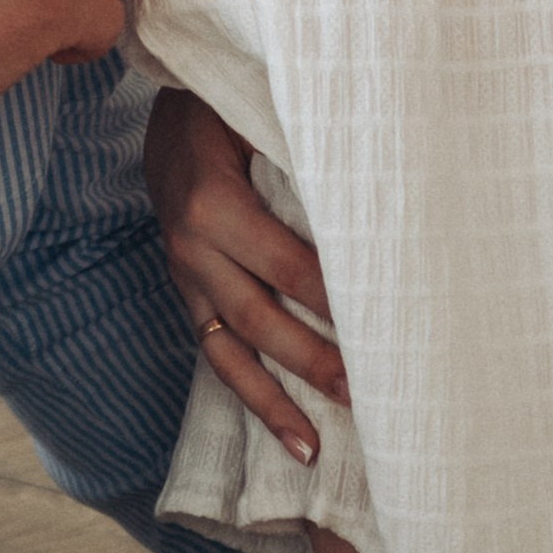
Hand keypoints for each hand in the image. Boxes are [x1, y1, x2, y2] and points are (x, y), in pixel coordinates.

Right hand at [144, 86, 346, 465]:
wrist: (167, 109)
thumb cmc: (229, 103)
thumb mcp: (261, 112)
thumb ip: (306, 153)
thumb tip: (379, 194)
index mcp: (213, 202)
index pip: (285, 262)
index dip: (333, 297)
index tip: (384, 321)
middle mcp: (192, 247)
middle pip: (259, 317)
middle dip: (312, 360)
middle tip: (364, 394)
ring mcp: (185, 275)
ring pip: (228, 350)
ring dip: (273, 401)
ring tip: (312, 449)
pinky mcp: (188, 291)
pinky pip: (214, 350)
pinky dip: (249, 392)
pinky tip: (284, 429)